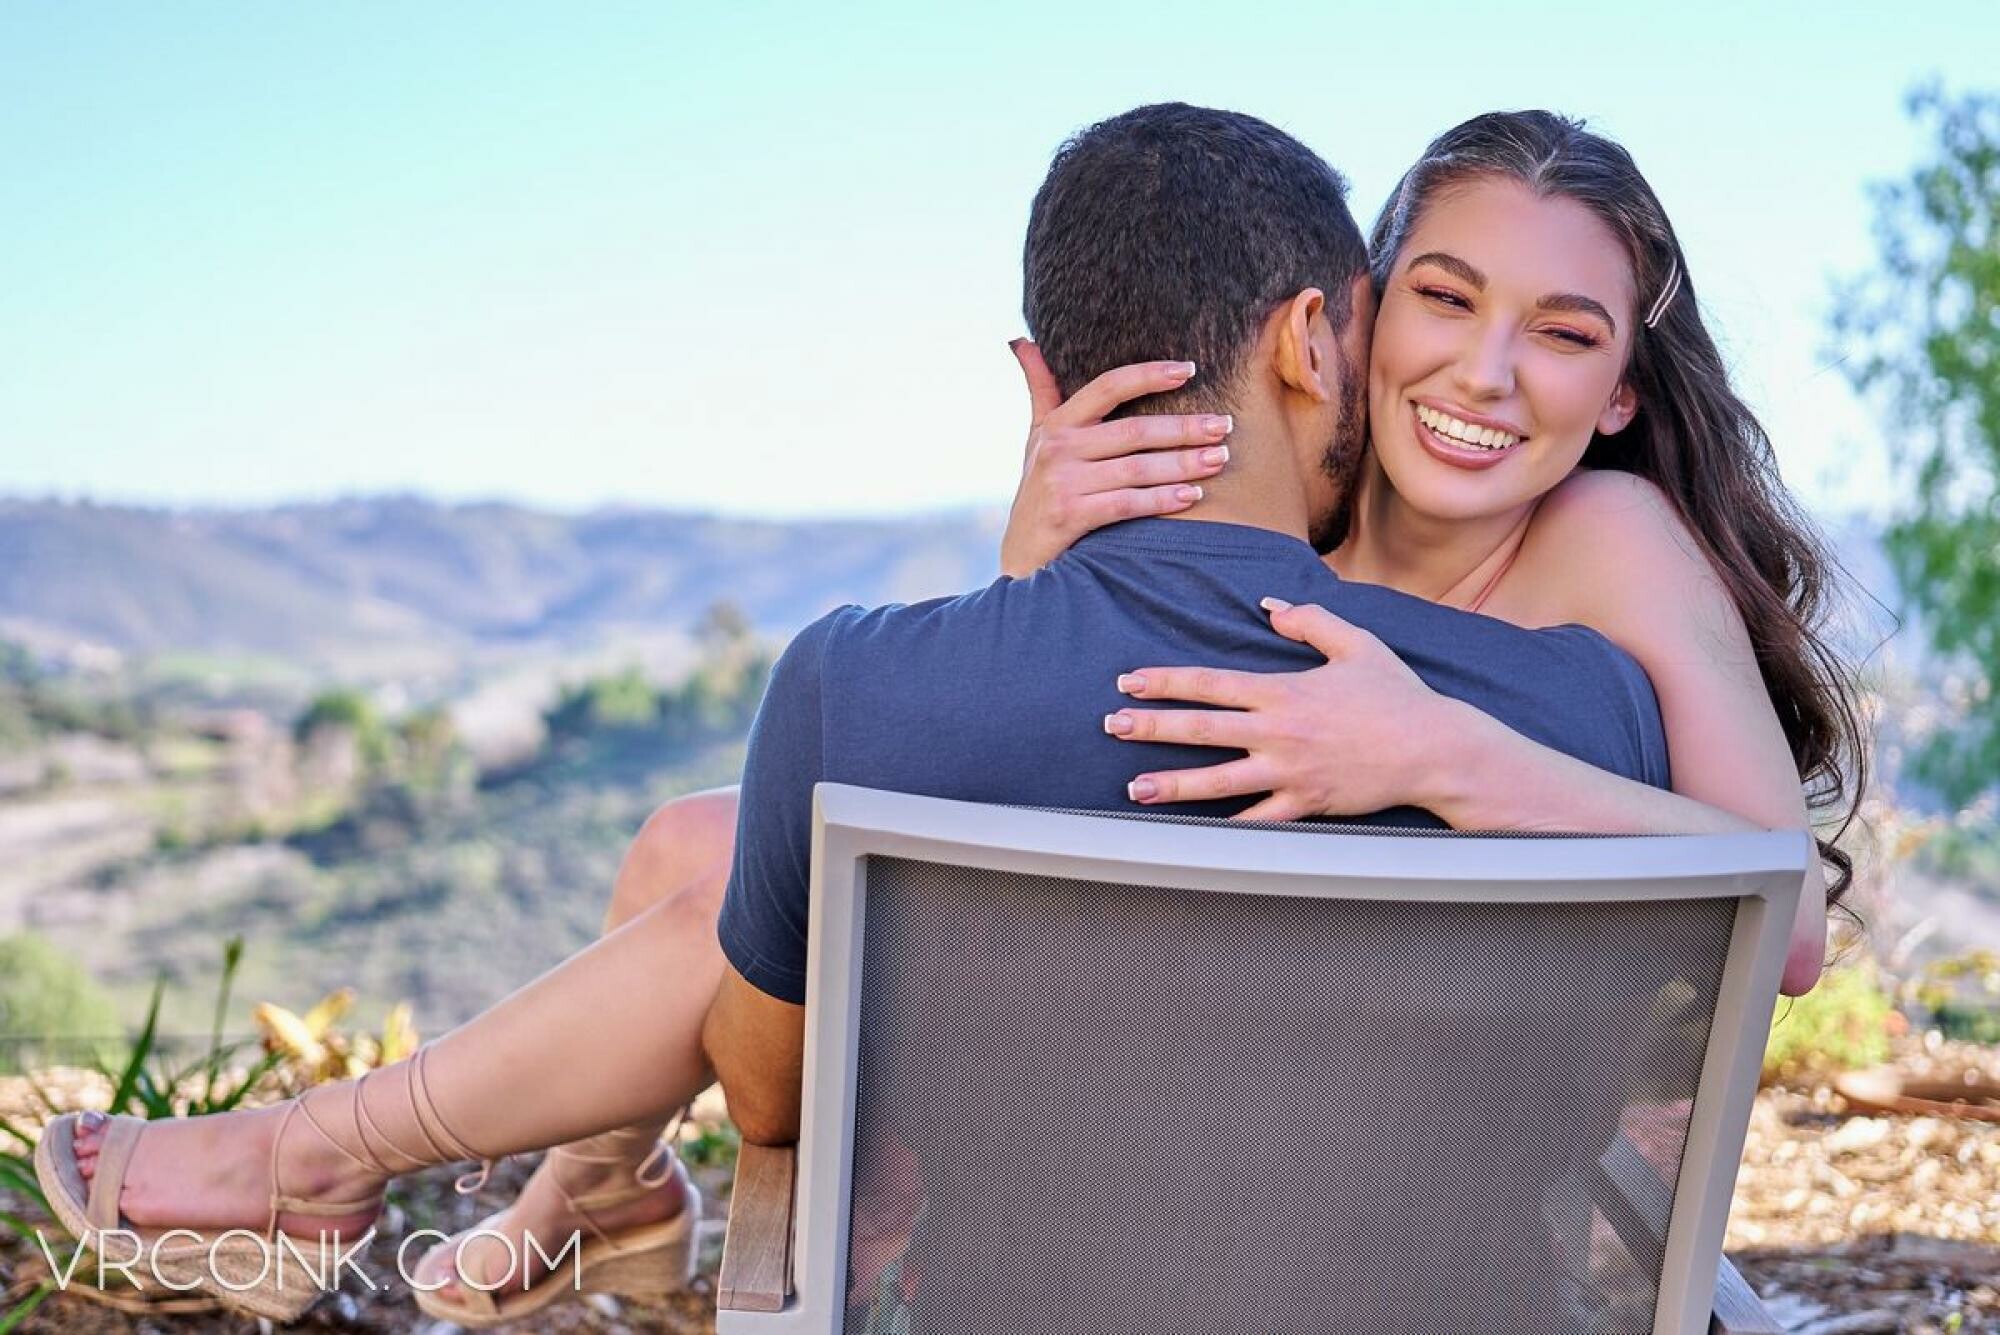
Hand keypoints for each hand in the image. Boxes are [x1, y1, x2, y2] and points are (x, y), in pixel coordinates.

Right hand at [999, 340, 1234, 577]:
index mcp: (1057, 424)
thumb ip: (1039, 390)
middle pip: (1133, 430)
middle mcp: (1059, 448)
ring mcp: (1063, 483)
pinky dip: (1162, 499)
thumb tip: (1021, 342)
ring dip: (1183, 463)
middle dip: (1184, 427)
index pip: (1108, 387)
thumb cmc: (1038, 492)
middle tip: (1223, 426)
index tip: (1190, 369)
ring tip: (1219, 458)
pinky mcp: (1070, 516)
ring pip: (1136, 468)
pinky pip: (1127, 503)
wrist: (1020, 555)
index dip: (1149, 375)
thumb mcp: (1035, 438)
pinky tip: (1193, 495)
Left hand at [1103, 599, 1458, 820]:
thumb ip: (1309, 621)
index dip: (1164, 682)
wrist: (1435, 748)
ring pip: (1218, 781)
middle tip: (1112, 726)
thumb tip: (1269, 607)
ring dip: (1171, 785)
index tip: (1129, 682)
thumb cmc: (1398, 695)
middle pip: (1201, 729)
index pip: (1209, 683)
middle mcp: (1279, 732)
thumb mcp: (1356, 644)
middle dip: (1151, 727)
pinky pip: (1258, 820)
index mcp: (1284, 691)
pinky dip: (1225, 827)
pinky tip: (1192, 832)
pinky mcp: (1307, 804)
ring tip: (1133, 789)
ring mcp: (1290, 772)